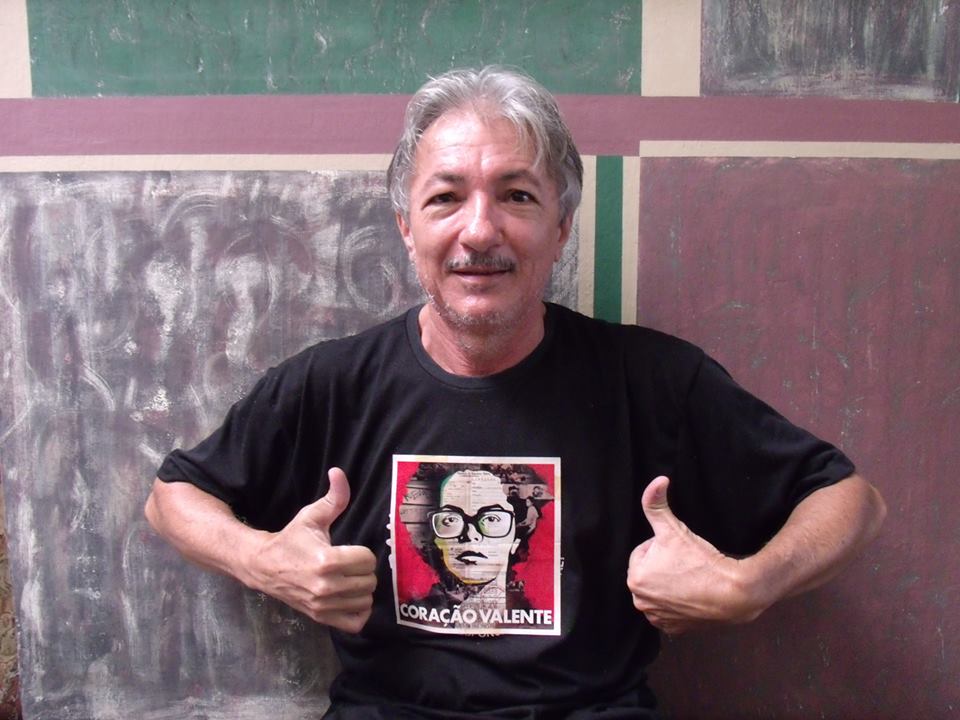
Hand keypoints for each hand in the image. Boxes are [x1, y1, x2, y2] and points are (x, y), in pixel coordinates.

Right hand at [244, 467, 376, 632]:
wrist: (264, 567)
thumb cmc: (292, 540)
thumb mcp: (312, 516)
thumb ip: (333, 498)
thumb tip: (339, 472)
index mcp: (326, 560)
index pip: (367, 559)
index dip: (362, 553)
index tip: (350, 550)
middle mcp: (325, 586)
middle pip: (369, 581)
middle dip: (364, 570)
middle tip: (351, 564)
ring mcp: (322, 605)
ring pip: (365, 600)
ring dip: (362, 590)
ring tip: (350, 579)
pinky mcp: (320, 617)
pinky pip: (356, 623)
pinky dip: (359, 611)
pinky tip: (351, 597)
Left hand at [626, 476, 765, 634]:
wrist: (733, 593)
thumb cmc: (701, 560)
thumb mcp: (675, 528)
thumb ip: (656, 503)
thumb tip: (657, 480)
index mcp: (635, 578)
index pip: (643, 552)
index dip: (662, 547)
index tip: (680, 550)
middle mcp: (640, 602)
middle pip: (650, 572)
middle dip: (664, 566)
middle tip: (687, 563)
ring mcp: (657, 618)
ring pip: (660, 591)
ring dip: (670, 584)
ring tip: (691, 578)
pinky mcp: (674, 630)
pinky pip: (670, 611)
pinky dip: (678, 604)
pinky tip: (692, 595)